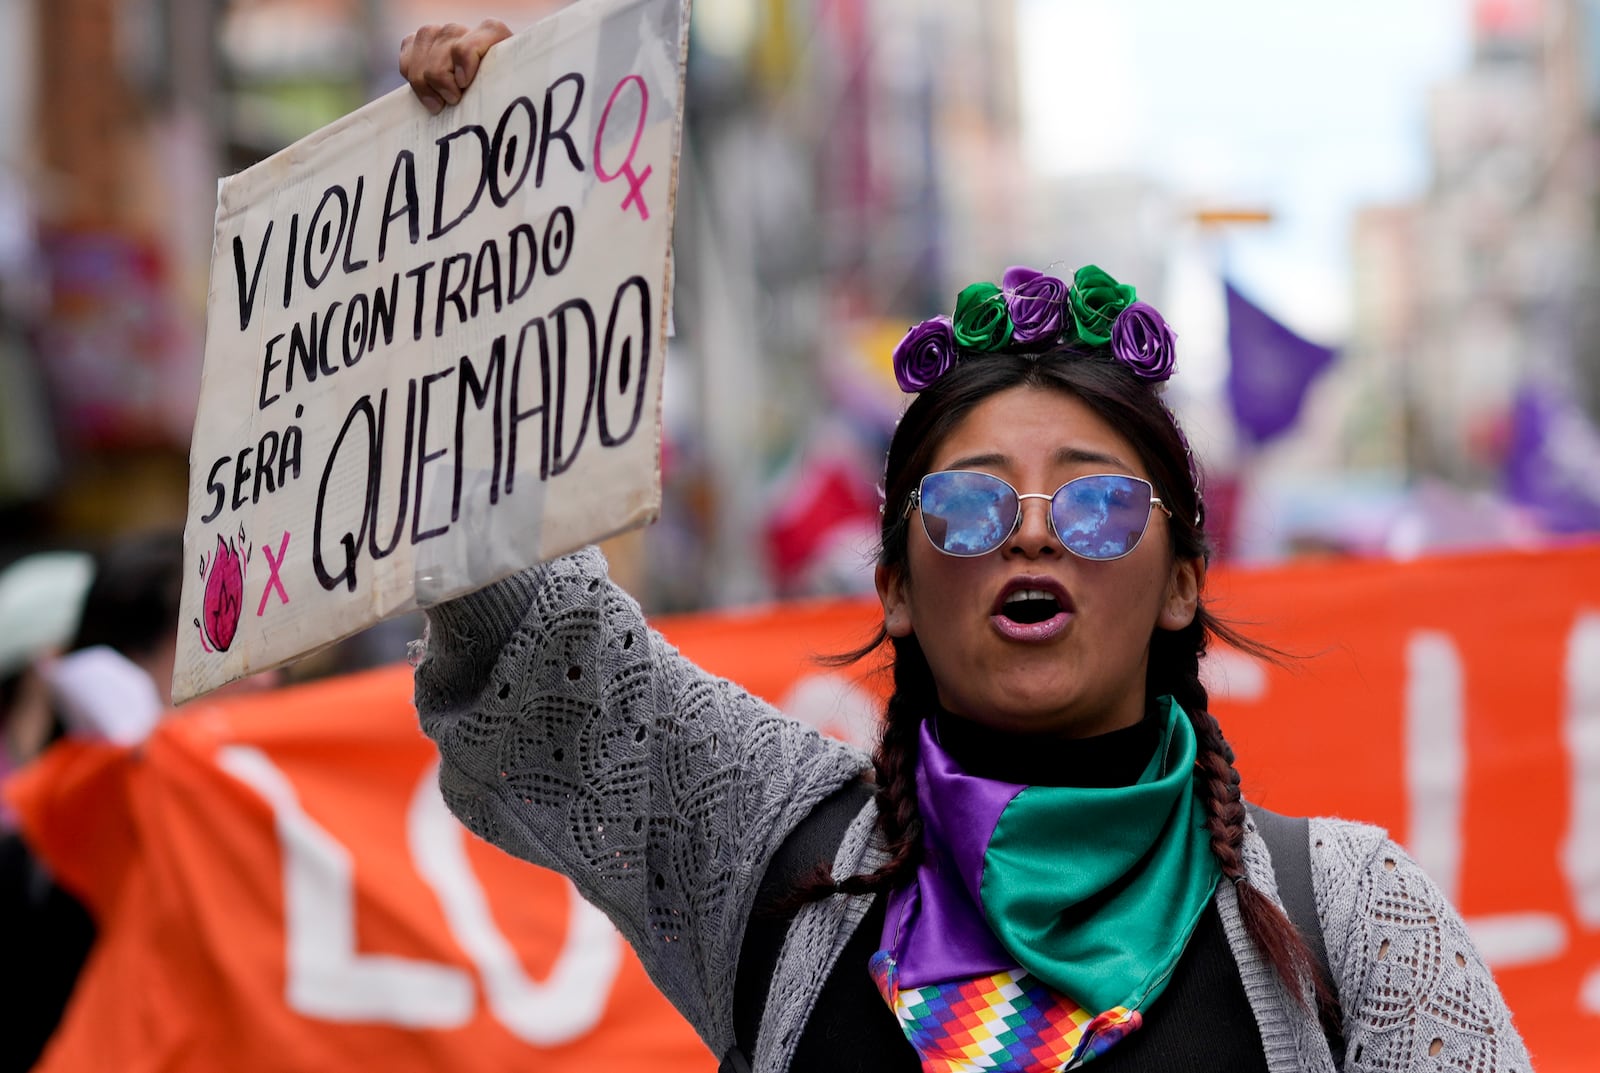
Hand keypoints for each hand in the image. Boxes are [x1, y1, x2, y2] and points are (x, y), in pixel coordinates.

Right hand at [399, 19, 513, 114]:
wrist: (487, 91)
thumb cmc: (501, 93)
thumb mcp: (508, 89)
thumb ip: (505, 82)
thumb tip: (494, 97)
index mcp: (492, 33)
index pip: (471, 40)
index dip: (465, 61)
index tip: (465, 84)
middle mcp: (461, 30)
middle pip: (442, 54)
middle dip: (444, 84)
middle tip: (455, 100)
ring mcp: (437, 34)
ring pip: (420, 59)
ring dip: (428, 86)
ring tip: (442, 103)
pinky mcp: (416, 43)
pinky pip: (406, 60)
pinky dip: (413, 80)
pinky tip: (429, 94)